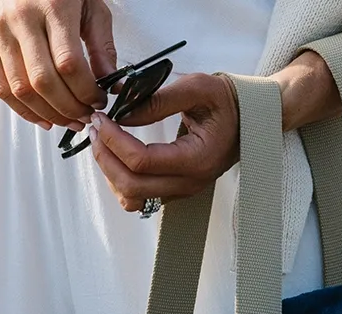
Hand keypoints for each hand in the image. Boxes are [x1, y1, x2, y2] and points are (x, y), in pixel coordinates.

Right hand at [0, 0, 117, 129]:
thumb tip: (113, 86)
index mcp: (53, 3)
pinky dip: (24, 111)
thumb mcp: (89, 3)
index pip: (69, 63)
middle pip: (43, 81)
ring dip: (47, 114)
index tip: (99, 101)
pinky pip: (1, 90)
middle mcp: (21, 16)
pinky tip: (44, 118)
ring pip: (21, 90)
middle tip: (84, 118)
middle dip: (68, 108)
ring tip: (67, 121)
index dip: (86, 91)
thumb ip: (101, 43)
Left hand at [89, 72, 240, 209]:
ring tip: (101, 143)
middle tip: (94, 130)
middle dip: (105, 159)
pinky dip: (120, 180)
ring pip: (131, 199)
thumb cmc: (226, 101)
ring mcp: (180, 192)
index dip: (114, 142)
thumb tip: (122, 113)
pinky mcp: (173, 192)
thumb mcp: (198, 87)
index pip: (142, 161)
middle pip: (131, 187)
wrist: (247, 119)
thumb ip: (159, 100)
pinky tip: (115, 156)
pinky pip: (138, 198)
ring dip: (110, 174)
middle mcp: (188, 183)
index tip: (101, 119)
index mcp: (196, 159)